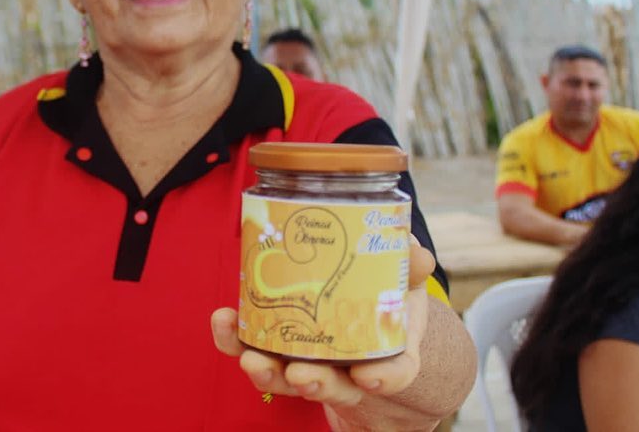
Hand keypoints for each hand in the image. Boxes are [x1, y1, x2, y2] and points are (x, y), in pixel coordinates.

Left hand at [211, 236, 434, 408]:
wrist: (357, 316)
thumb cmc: (383, 300)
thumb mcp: (403, 285)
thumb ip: (408, 269)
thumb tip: (416, 253)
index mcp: (387, 353)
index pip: (393, 375)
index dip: (382, 379)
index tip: (367, 376)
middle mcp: (347, 369)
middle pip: (332, 386)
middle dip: (313, 382)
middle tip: (298, 374)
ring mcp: (309, 365)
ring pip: (286, 379)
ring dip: (267, 371)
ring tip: (251, 359)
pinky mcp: (274, 351)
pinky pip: (252, 350)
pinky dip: (233, 340)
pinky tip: (222, 320)